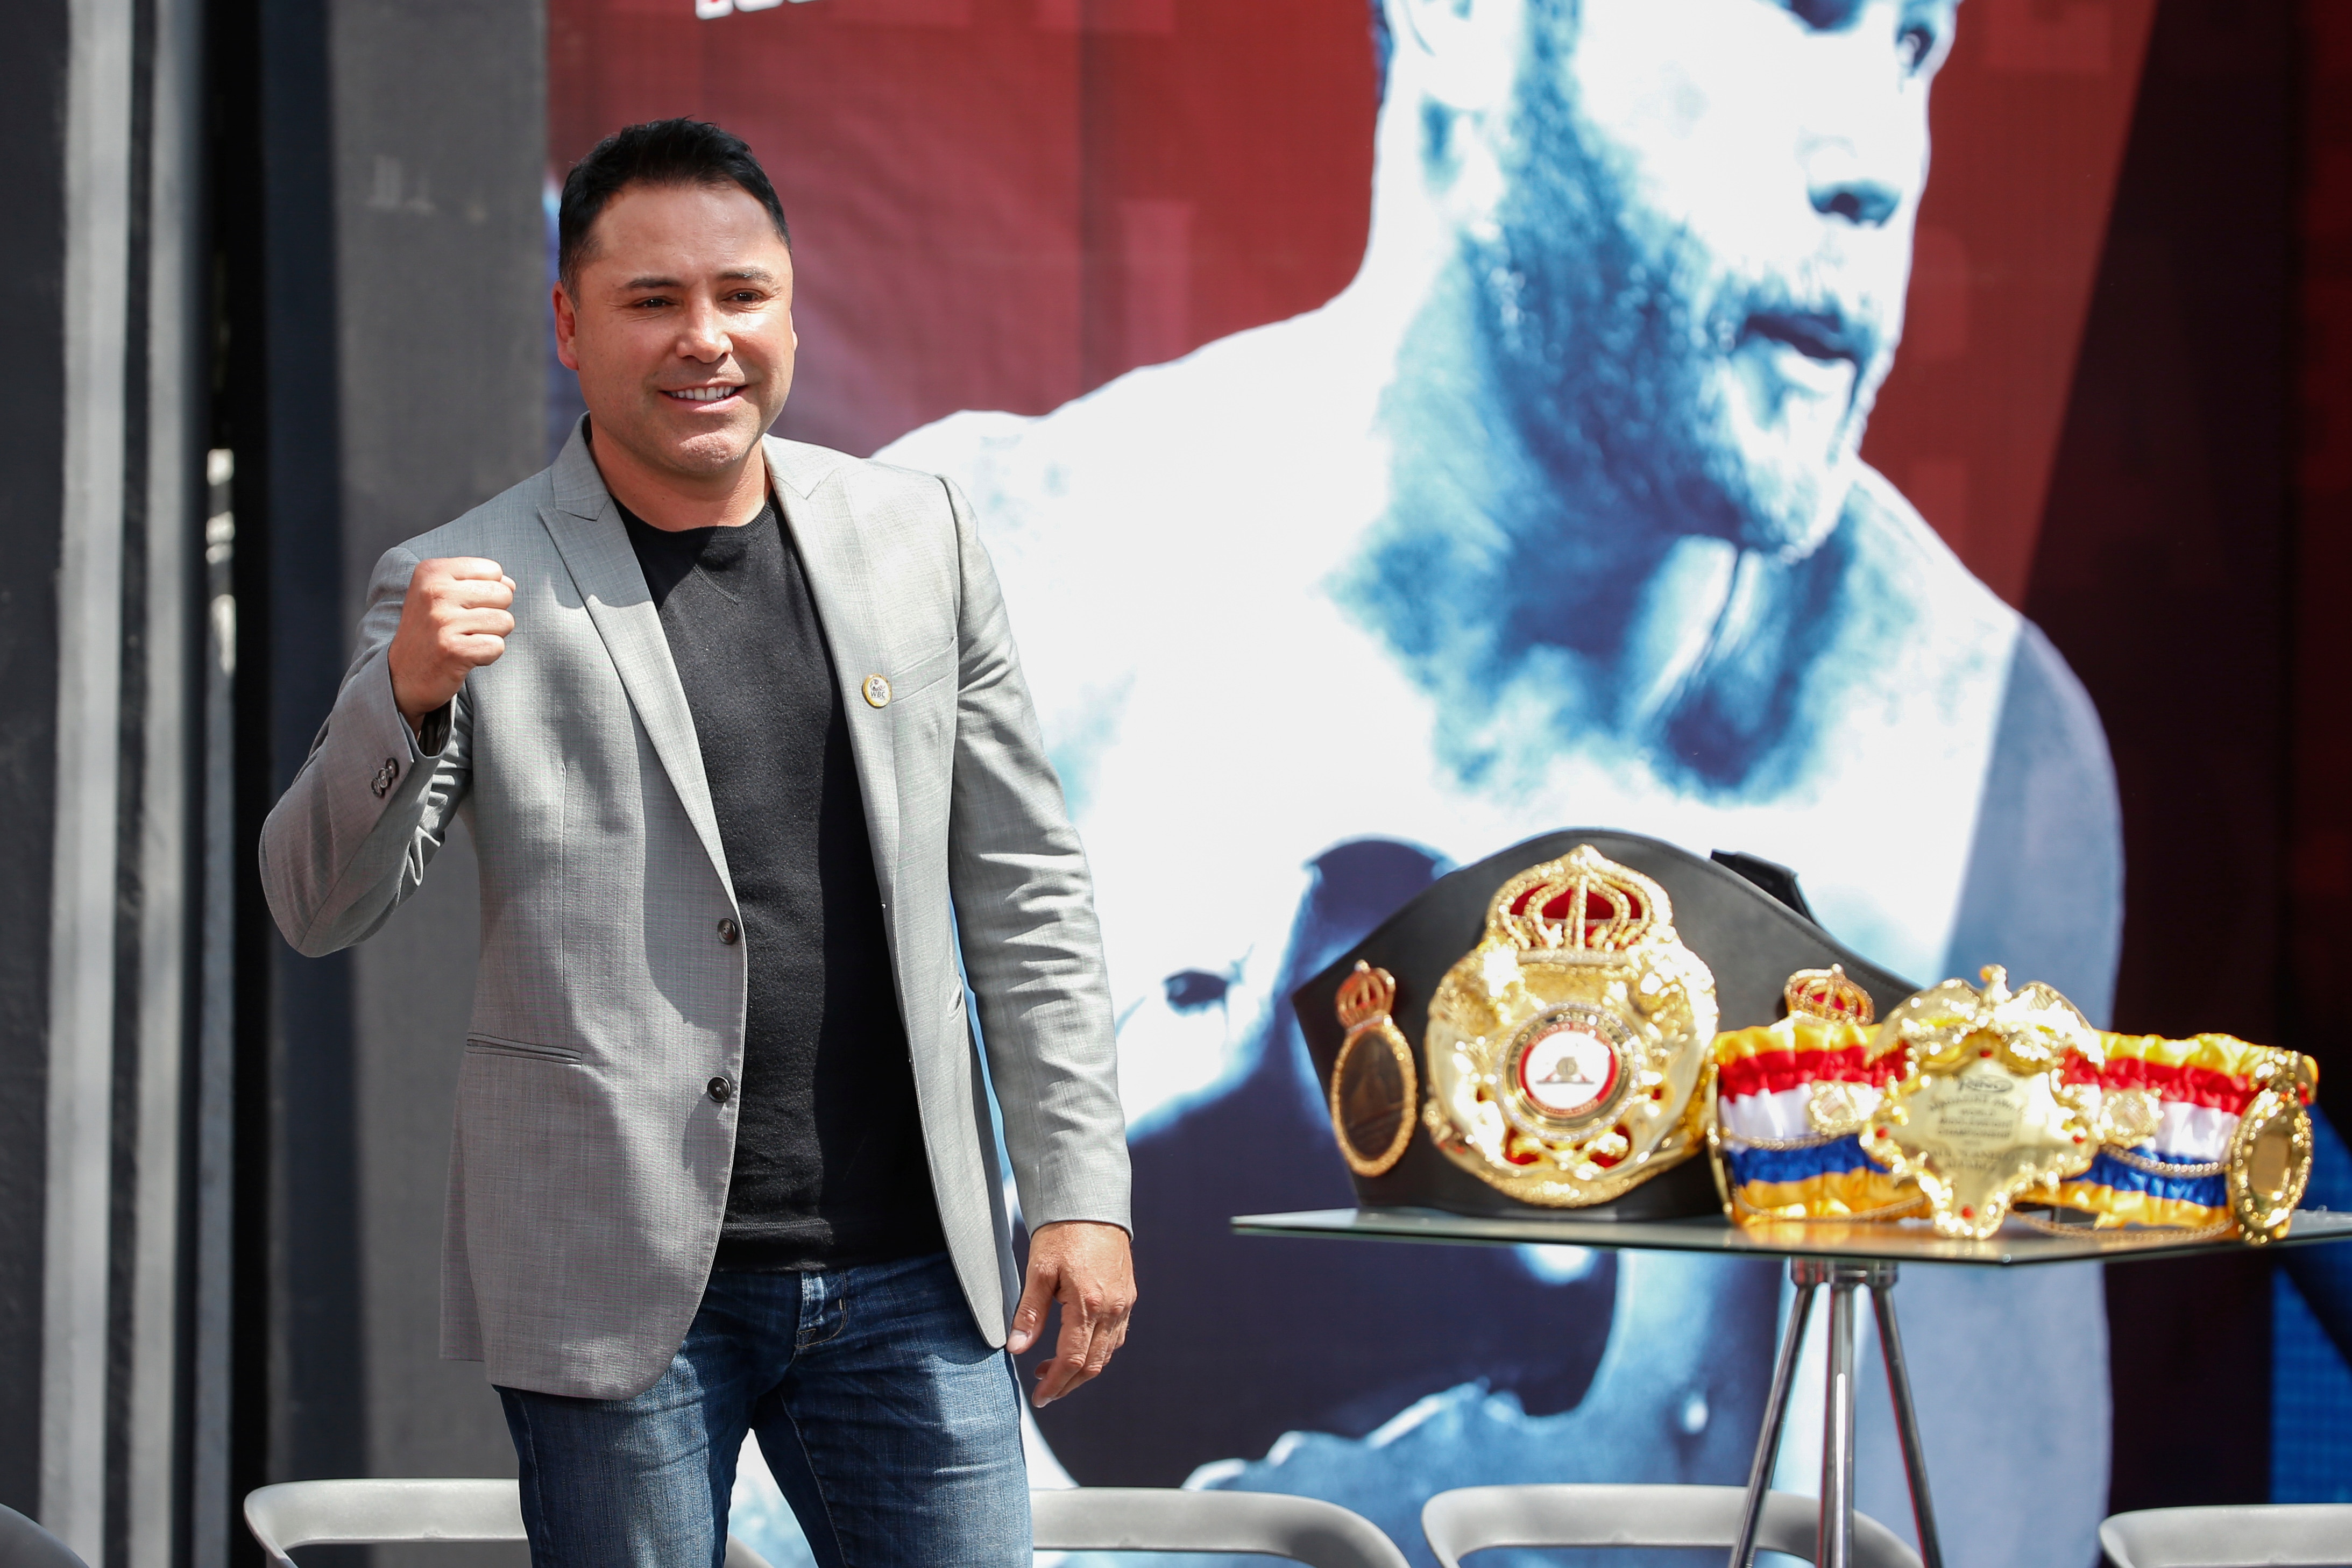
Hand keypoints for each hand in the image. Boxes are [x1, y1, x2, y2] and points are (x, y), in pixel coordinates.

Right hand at [388, 558, 514, 733]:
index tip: (461, 607)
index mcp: (432, 571)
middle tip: (464, 627)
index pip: (493, 570)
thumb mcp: (444, 594)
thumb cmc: (431, 631)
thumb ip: (480, 582)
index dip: (487, 592)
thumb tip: (511, 584)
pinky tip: (464, 657)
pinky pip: (497, 646)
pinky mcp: (453, 650)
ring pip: (505, 621)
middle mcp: (435, 592)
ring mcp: (443, 621)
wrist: (402, 675)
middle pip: (503, 594)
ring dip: (490, 635)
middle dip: (492, 613)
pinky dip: (487, 656)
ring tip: (463, 641)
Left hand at [1006, 1220, 1134, 1405]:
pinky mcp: (1127, 1297)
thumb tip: (1016, 1347)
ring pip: (1107, 1354)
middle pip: (1093, 1365)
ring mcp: (1123, 1304)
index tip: (1039, 1396)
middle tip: (1045, 1391)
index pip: (1072, 1360)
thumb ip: (1029, 1312)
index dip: (1055, 1383)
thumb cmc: (1062, 1234)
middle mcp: (1112, 1309)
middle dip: (1068, 1384)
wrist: (1091, 1205)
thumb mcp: (1038, 1271)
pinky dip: (1098, 1352)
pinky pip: (1116, 1337)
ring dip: (1082, 1370)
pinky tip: (1078, 1347)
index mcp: (1088, 1304)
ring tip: (1053, 1369)